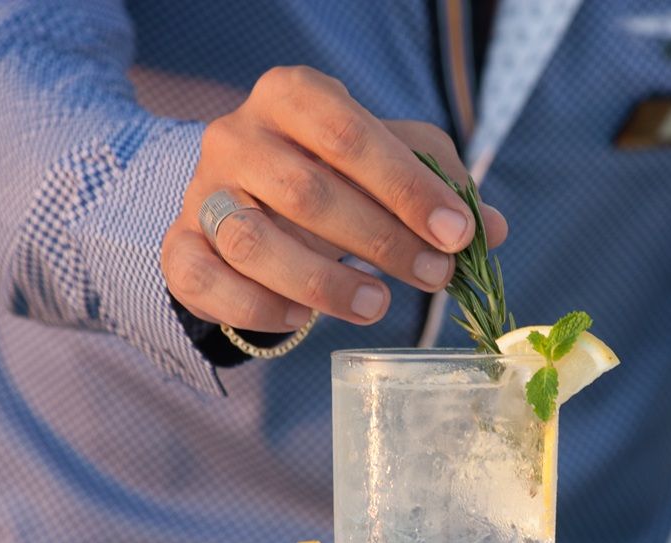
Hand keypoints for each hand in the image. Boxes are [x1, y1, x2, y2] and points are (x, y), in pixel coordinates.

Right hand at [160, 66, 506, 331]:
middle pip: (307, 192)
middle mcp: (236, 135)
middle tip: (435, 276)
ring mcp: (200, 192)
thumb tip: (491, 230)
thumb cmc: (334, 174)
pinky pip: (207, 282)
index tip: (457, 234)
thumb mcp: (390, 162)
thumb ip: (441, 186)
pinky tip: (303, 317)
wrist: (248, 196)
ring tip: (377, 305)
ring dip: (324, 281)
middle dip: (382, 241)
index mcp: (290, 96)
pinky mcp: (179, 247)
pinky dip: (258, 306)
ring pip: (252, 241)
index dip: (408, 188)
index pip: (349, 135)